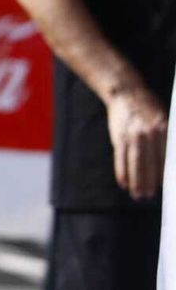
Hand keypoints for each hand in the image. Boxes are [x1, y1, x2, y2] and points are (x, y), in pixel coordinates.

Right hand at [106, 82, 166, 200]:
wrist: (126, 93)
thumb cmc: (149, 108)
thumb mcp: (165, 120)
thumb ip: (169, 140)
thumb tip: (171, 163)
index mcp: (164, 129)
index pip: (168, 158)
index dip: (166, 174)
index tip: (166, 187)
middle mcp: (150, 133)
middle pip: (153, 164)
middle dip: (152, 182)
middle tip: (150, 196)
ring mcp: (133, 135)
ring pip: (136, 164)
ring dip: (137, 182)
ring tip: (138, 194)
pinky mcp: (119, 137)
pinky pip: (121, 158)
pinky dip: (122, 172)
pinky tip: (124, 183)